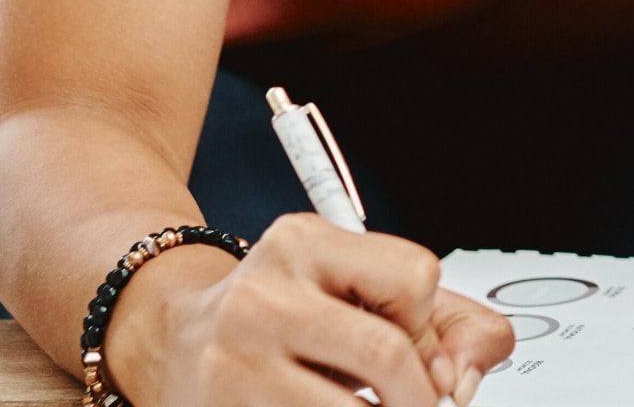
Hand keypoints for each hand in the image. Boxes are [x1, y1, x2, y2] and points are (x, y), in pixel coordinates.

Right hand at [104, 214, 513, 406]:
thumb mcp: (353, 288)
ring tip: (365, 404)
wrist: (166, 339)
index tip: (414, 347)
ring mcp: (234, 360)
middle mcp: (264, 294)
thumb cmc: (278, 314)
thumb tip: (467, 377)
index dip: (427, 324)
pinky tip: (321, 406)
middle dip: (421, 398)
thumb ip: (443, 323)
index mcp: (303, 243)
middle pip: (385, 353)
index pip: (414, 278)